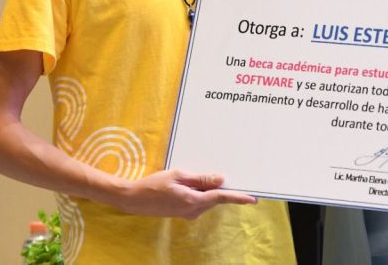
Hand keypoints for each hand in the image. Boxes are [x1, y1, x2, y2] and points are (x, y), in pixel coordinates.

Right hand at [114, 169, 255, 218]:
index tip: (253, 199)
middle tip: (236, 177)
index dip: (238, 197)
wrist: (134, 199)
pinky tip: (198, 182)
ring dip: (212, 190)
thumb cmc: (154, 184)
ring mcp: (188, 213)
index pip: (220, 197)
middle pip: (216, 199)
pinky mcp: (184, 212)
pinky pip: (200, 201)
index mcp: (193, 201)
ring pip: (208, 200)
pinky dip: (203, 192)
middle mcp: (193, 210)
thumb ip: (201, 179)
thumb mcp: (179, 175)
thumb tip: (221, 180)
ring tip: (210, 174)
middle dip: (225, 189)